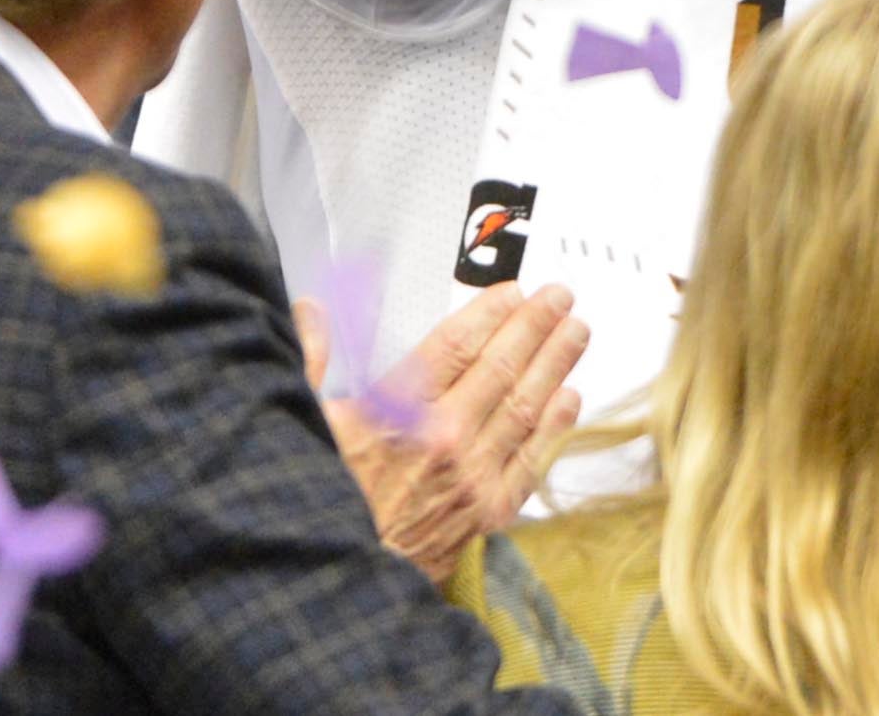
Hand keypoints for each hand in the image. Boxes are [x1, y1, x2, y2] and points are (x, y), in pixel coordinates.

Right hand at [303, 282, 588, 577]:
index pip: (456, 345)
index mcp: (397, 412)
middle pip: (501, 368)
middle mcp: (443, 439)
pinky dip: (553, 427)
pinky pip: (530, 460)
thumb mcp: (302, 424)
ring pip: (524, 408)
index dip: (488, 313)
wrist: (336, 586)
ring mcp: (471, 477)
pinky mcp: (486, 513)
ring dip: (554, 365)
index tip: (512, 291)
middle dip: (534, 327)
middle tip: (559, 298)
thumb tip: (313, 309)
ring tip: (576, 332)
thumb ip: (309, 359)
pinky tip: (569, 400)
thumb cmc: (318, 502)